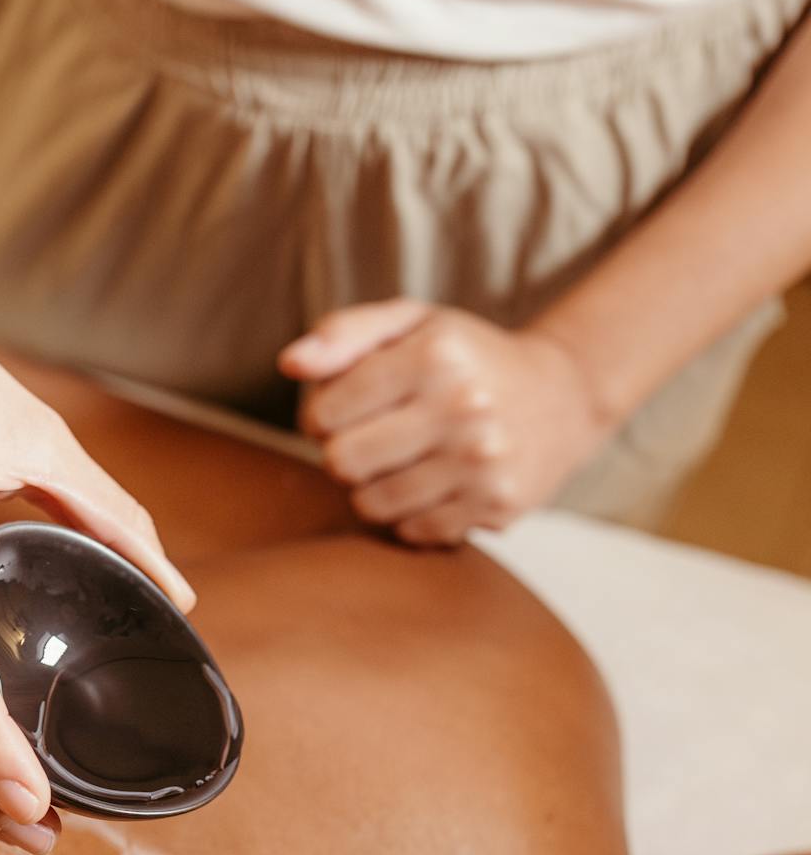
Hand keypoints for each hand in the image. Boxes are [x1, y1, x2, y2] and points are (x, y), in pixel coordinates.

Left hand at [279, 301, 609, 544]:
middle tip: (369, 440)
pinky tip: (429, 485)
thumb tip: (290, 365)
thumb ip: (344, 334)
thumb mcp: (411, 323)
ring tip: (399, 461)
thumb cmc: (466, 357)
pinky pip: (412, 531)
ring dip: (372, 488)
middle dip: (342, 455)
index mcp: (433, 355)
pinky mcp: (496, 505)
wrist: (562, 397)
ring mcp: (482, 462)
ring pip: (372, 504)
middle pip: (342, 463)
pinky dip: (408, 515)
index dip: (321, 415)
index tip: (345, 410)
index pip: (325, 412)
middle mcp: (462, 407)